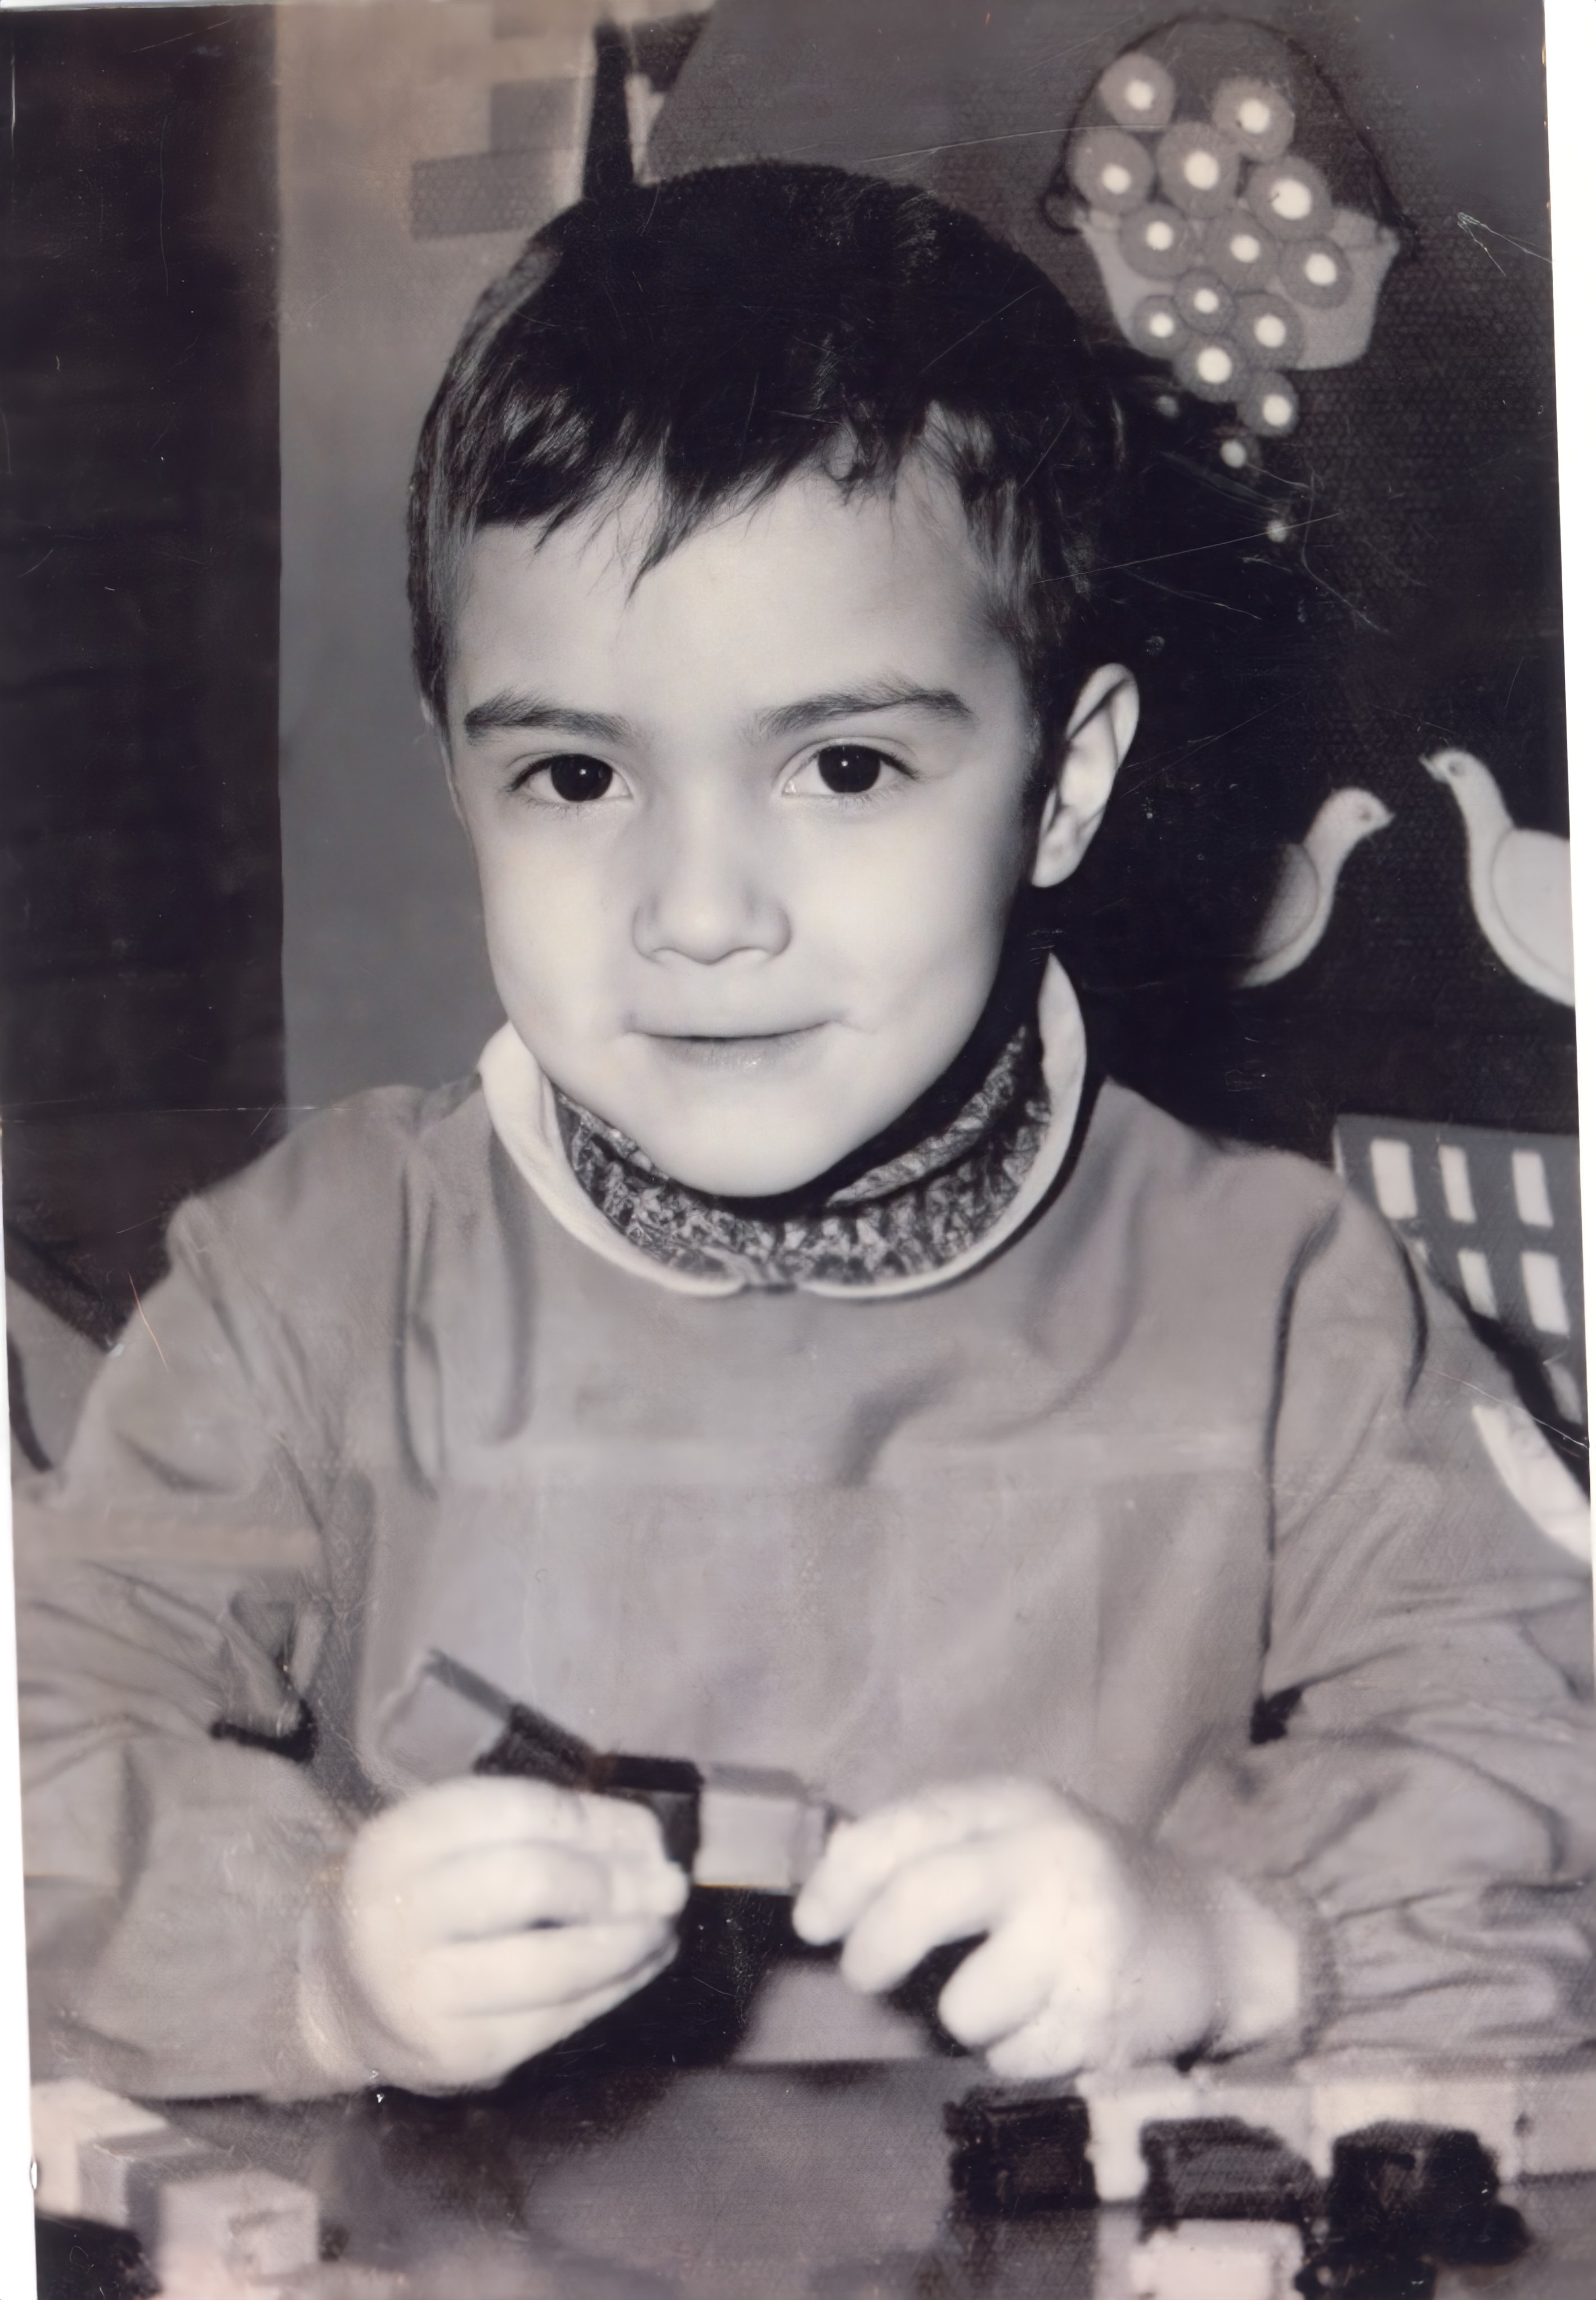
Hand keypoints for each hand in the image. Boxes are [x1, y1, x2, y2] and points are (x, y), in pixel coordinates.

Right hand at [299, 1776, 687, 2092]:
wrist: (347, 1998)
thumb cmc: (424, 1900)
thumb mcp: (458, 1845)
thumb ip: (545, 1829)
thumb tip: (648, 1838)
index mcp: (398, 1841)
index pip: (516, 1813)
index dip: (597, 1822)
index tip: (650, 1833)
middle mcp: (398, 1914)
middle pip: (534, 1883)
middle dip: (618, 1883)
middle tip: (670, 1885)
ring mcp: (423, 1993)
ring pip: (554, 1964)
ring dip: (628, 1944)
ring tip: (663, 1928)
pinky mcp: (457, 2054)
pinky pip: (556, 2020)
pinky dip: (613, 1990)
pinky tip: (640, 1967)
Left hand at [792, 1778, 1297, 2079]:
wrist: (1212, 1936)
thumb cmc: (1085, 1884)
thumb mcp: (1018, 1833)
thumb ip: (935, 1842)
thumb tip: (830, 1871)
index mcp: (1017, 1804)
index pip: (901, 1829)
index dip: (840, 1880)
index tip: (811, 1922)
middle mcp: (1052, 1859)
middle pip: (919, 1902)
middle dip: (872, 1952)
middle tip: (865, 1974)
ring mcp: (1082, 1941)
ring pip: (962, 2006)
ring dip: (966, 2018)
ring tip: (1008, 1993)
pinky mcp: (1104, 2020)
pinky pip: (1010, 2061)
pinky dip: (1017, 2053)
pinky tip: (1054, 2018)